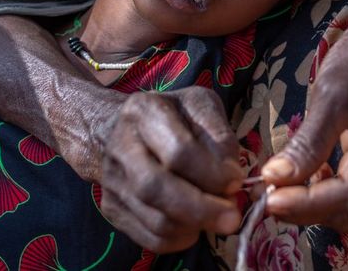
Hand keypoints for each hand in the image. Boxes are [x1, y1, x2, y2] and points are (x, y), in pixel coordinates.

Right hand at [99, 87, 243, 251]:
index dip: (213, 173)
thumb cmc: (171, 117)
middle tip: (232, 217)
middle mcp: (121, 146)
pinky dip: (180, 239)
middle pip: (156, 188)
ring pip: (155, 219)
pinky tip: (194, 226)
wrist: (118, 129)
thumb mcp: (200, 107)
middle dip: (201, 209)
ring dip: (194, 226)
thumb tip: (231, 178)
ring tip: (216, 218)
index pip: (178, 151)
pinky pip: (150, 238)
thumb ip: (220, 136)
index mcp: (144, 112)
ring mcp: (112, 181)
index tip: (236, 180)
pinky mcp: (111, 208)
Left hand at [260, 18, 347, 231]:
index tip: (266, 201)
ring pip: (346, 204)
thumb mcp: (331, 94)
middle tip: (262, 194)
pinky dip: (319, 189)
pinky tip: (295, 174)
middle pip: (347, 208)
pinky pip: (347, 189)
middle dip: (304, 207)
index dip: (304, 205)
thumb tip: (274, 180)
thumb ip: (307, 142)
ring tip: (272, 186)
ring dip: (308, 202)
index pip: (346, 196)